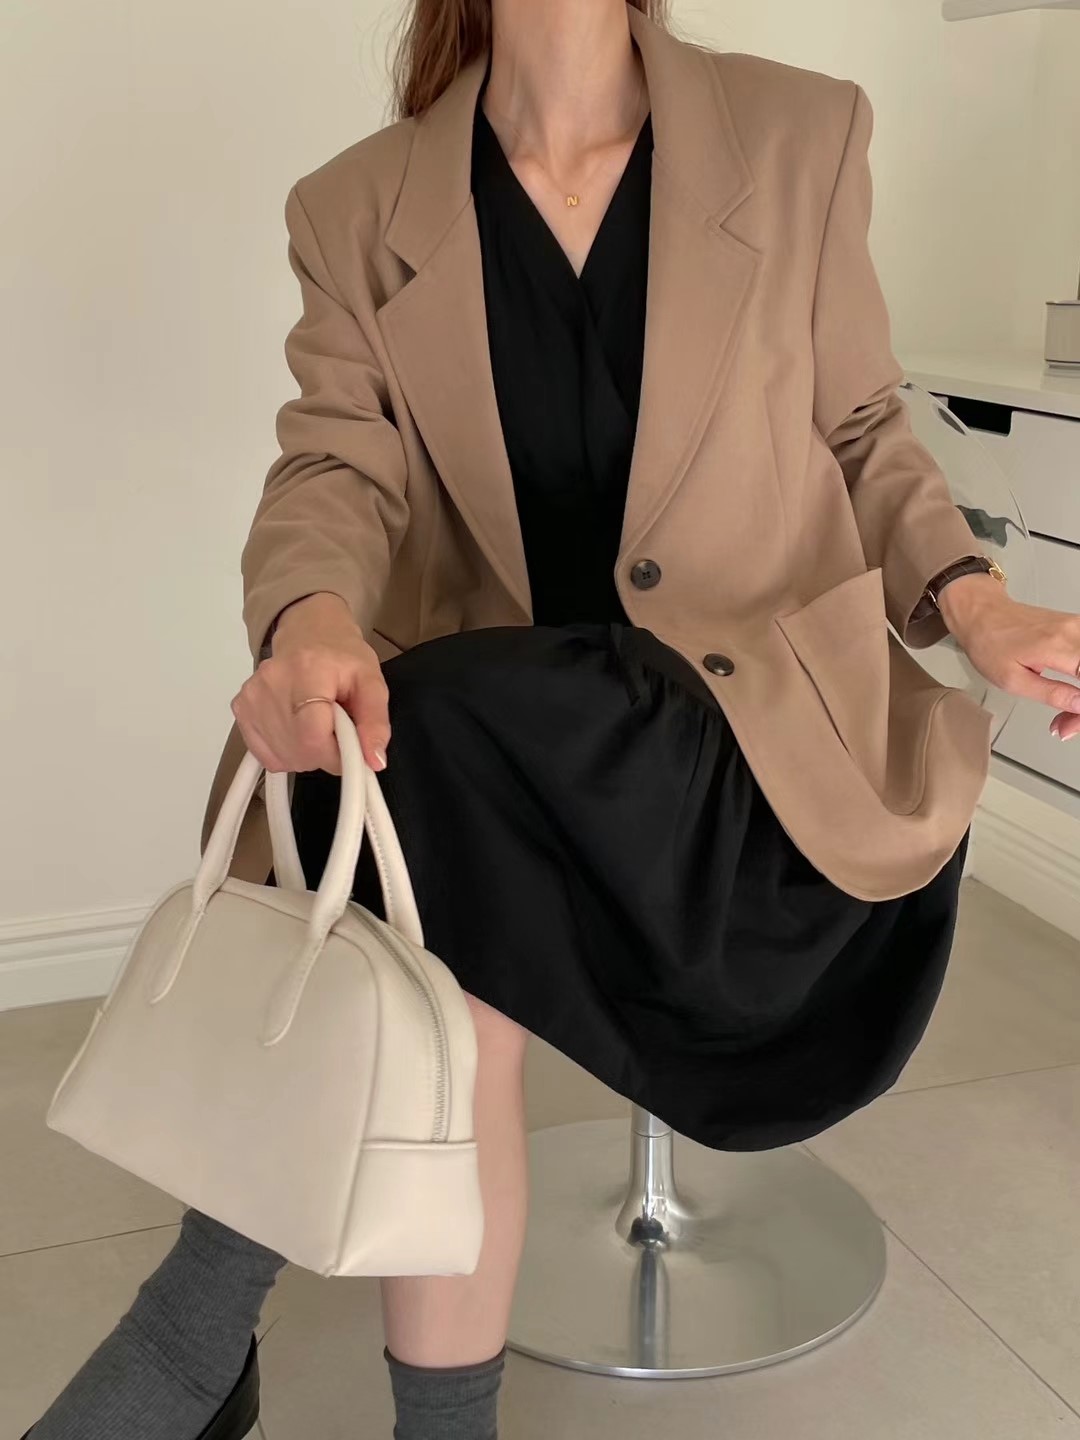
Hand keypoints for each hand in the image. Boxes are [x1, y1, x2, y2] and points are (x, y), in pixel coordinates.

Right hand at [230, 593, 390, 773]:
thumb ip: (375, 722)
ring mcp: (251, 696)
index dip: (334, 755)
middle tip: (336, 732)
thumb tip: (374, 761)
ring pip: (283, 757)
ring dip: (307, 754)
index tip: (349, 749)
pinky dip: (287, 753)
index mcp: (307, 670)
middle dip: (324, 754)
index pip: (312, 735)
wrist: (308, 634)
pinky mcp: (240, 709)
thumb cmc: (341, 657)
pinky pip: (267, 755)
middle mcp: (272, 682)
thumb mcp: (372, 682)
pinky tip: (298, 730)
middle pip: (298, 750)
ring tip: (317, 725)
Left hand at [938, 574, 1079, 740]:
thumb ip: (1051, 694)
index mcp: (1057, 646)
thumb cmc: (990, 643)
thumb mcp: (1013, 680)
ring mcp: (1077, 626)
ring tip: (1066, 707)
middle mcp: (1073, 631)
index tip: (1071, 720)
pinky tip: (1071, 691)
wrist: (983, 615)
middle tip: (1067, 719)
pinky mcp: (1077, 626)